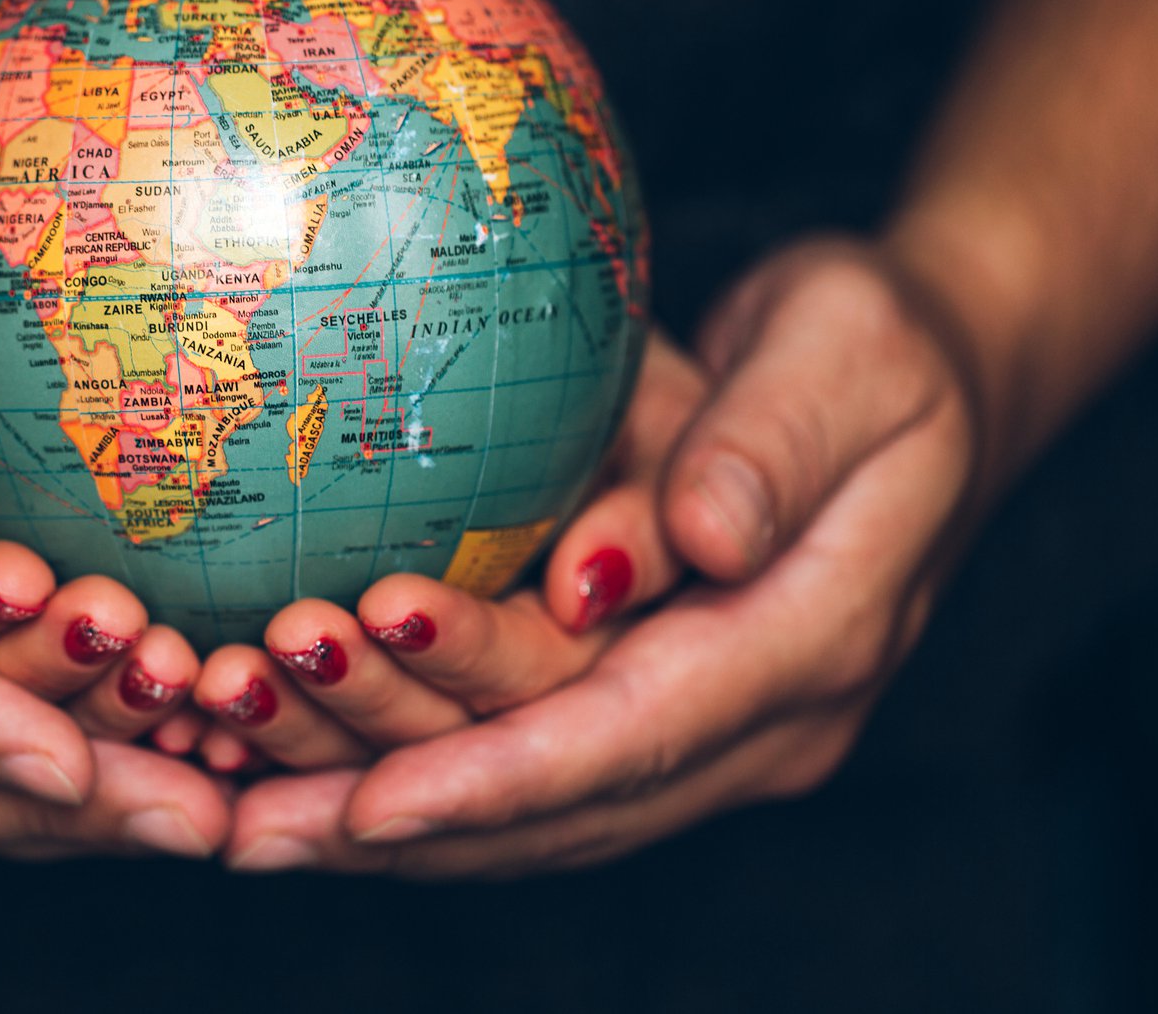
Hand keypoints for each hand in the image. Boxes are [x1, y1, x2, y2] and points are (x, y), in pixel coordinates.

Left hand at [223, 237, 979, 874]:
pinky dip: (413, 773)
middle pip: (561, 795)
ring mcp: (708, 726)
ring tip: (241, 810)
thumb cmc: (879, 346)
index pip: (637, 730)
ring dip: (385, 812)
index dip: (501, 776)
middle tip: (249, 811)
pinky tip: (299, 777)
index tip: (371, 803)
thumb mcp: (847, 354)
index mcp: (813, 640)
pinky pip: (524, 758)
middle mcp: (758, 718)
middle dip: (402, 810)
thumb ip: (770, 444)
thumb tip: (702, 540)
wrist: (916, 381)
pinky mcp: (651, 700)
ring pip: (532, 805)